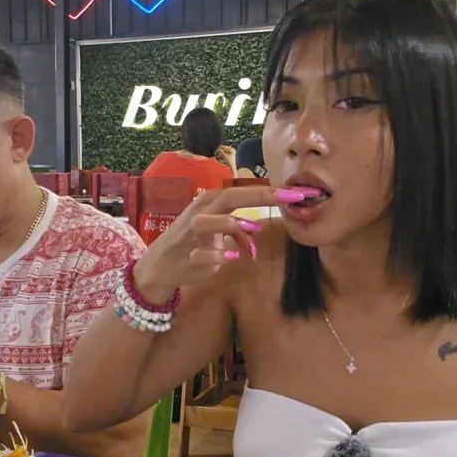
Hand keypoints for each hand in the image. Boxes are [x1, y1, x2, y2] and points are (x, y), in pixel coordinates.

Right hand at [131, 185, 295, 302]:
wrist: (160, 265)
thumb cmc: (191, 243)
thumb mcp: (217, 232)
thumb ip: (238, 231)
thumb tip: (256, 231)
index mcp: (210, 202)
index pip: (242, 191)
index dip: (269, 191)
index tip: (296, 192)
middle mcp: (201, 212)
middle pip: (229, 197)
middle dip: (258, 196)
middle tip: (287, 197)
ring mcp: (192, 234)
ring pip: (208, 222)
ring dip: (231, 224)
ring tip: (253, 228)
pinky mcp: (188, 256)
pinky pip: (202, 254)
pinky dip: (217, 255)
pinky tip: (233, 258)